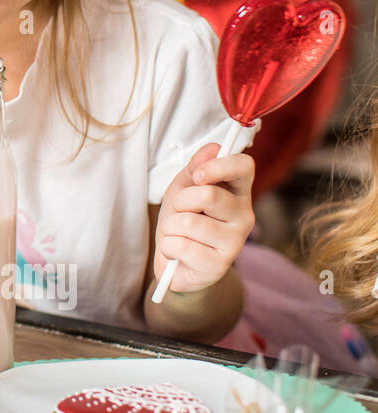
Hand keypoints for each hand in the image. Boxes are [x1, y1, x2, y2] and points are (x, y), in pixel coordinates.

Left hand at [153, 142, 254, 294]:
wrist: (176, 261)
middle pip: (208, 195)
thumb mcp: (182, 188)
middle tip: (179, 212)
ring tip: (177, 234)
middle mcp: (244, 215)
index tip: (197, 176)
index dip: (219, 166)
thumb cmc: (182, 220)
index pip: (244, 166)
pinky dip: (169, 246)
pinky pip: (181, 246)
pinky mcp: (220, 265)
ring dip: (170, 227)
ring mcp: (235, 241)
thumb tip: (212, 148)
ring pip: (189, 222)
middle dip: (179, 202)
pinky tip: (178, 252)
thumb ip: (195, 167)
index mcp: (237, 191)